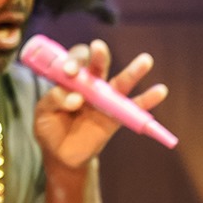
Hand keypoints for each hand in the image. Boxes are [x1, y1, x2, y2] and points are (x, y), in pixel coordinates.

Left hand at [33, 40, 168, 171]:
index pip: (74, 61)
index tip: (69, 72)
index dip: (73, 62)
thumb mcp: (43, 113)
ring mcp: (104, 99)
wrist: (61, 155)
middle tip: (98, 48)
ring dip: (133, 71)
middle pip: (97, 65)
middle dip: (98, 56)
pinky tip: (160, 91)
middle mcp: (89, 84)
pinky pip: (133, 107)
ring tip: (146, 60)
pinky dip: (147, 100)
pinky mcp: (116, 116)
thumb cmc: (50, 128)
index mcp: (69, 79)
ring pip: (120, 82)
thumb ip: (54, 100)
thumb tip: (76, 98)